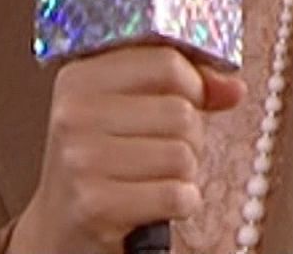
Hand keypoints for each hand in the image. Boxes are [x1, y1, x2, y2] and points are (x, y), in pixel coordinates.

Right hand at [7, 45, 245, 253]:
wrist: (59, 230)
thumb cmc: (100, 166)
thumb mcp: (127, 112)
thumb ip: (182, 88)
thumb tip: (233, 88)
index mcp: (79, 78)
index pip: (166, 62)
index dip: (193, 84)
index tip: (188, 99)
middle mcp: (74, 114)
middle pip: (181, 112)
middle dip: (189, 138)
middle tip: (159, 152)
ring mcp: (81, 159)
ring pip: (183, 155)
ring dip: (183, 175)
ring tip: (152, 179)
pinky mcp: (95, 205)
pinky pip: (177, 195)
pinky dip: (180, 204)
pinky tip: (154, 204)